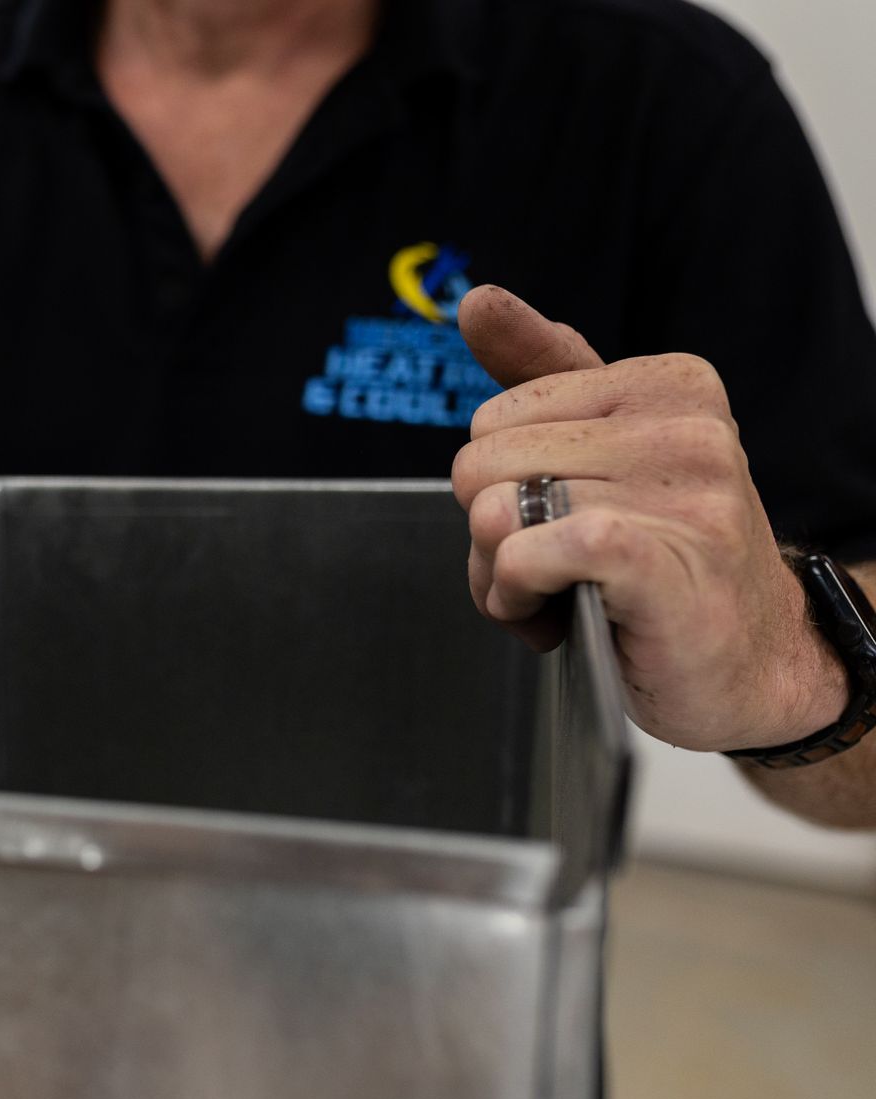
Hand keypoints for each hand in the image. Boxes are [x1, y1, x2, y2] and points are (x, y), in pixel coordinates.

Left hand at [452, 285, 844, 751]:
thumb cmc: (667, 566)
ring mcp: (682, 492)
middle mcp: (685, 428)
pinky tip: (553, 617)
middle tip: (553, 571)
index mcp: (669, 386)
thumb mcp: (606, 460)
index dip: (500, 487)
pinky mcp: (661, 559)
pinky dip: (515, 594)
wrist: (753, 667)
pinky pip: (526, 552)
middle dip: (491, 533)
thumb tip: (477, 300)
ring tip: (560, 597)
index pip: (494, 420)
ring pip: (495, 514)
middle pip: (482, 465)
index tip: (559, 522)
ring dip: (501, 577)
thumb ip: (542, 376)